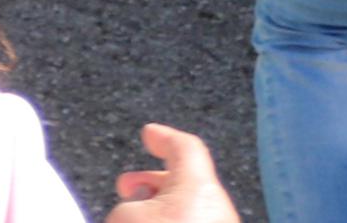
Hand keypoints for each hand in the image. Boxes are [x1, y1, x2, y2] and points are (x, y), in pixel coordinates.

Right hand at [106, 125, 237, 222]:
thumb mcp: (124, 215)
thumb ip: (131, 197)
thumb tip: (137, 201)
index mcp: (199, 187)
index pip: (186, 147)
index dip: (163, 137)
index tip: (149, 133)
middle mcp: (218, 205)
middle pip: (186, 179)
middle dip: (154, 180)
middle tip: (129, 187)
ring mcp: (222, 222)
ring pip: (190, 204)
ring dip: (162, 204)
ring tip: (134, 214)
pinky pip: (196, 220)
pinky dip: (174, 219)